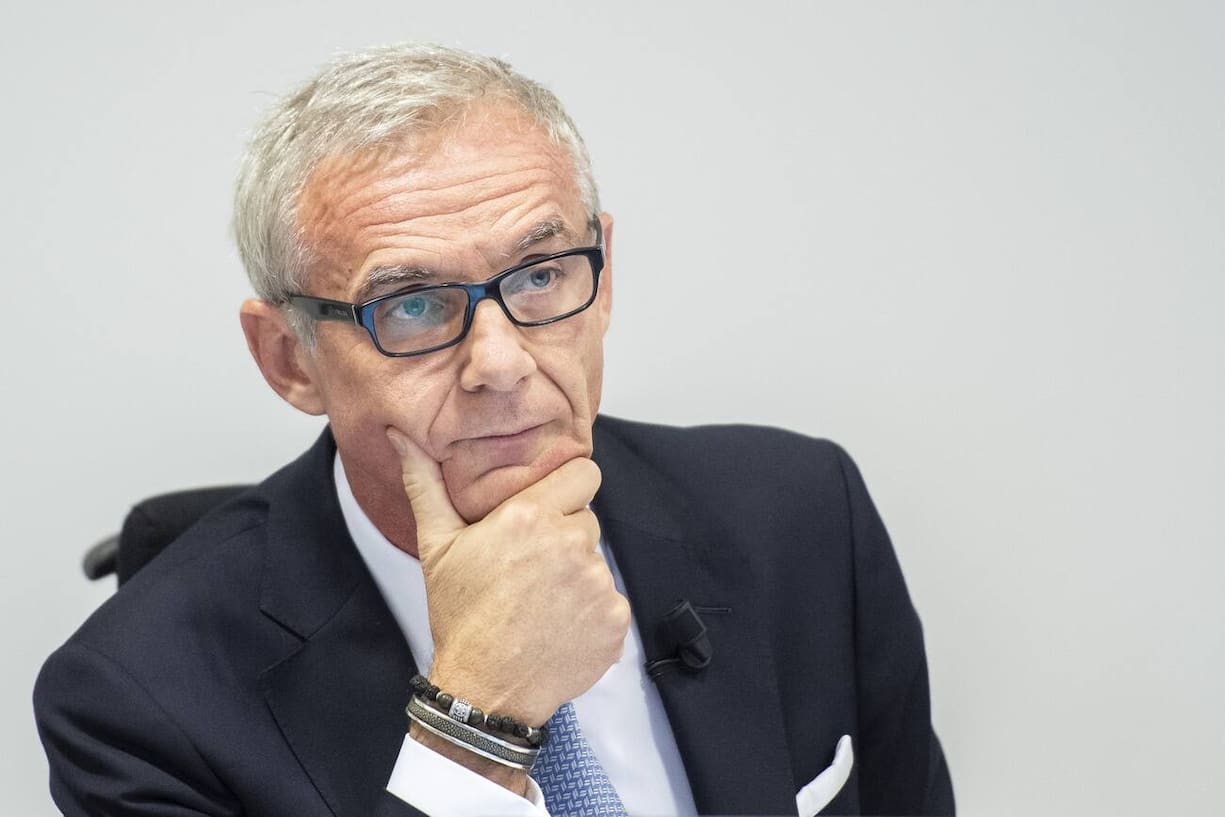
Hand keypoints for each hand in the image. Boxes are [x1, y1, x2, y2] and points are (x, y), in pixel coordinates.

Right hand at [387, 428, 631, 726]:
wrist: (484, 691)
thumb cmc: (459, 616)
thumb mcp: (436, 547)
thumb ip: (425, 485)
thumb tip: (403, 438)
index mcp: (530, 515)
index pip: (585, 474)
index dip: (568, 488)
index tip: (550, 508)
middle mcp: (570, 542)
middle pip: (588, 520)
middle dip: (566, 536)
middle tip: (532, 567)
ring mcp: (597, 582)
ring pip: (597, 562)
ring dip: (577, 577)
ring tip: (541, 602)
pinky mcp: (614, 619)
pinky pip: (610, 602)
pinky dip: (591, 615)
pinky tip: (558, 628)